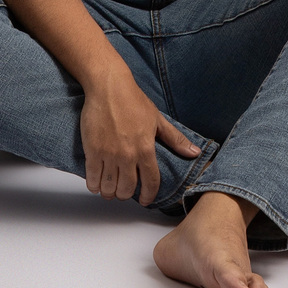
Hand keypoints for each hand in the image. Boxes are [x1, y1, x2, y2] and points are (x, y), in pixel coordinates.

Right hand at [80, 64, 201, 205]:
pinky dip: (94, 185)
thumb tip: (194, 153)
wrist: (108, 86)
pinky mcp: (92, 151)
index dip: (148, 196)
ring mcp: (109, 154)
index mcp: (146, 149)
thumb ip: (175, 139)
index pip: (151, 183)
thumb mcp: (157, 119)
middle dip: (126, 195)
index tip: (145, 200)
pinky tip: (97, 183)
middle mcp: (128, 155)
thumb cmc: (133, 100)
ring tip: (110, 188)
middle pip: (127, 190)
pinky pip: (92, 179)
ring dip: (109, 192)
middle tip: (124, 191)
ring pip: (109, 188)